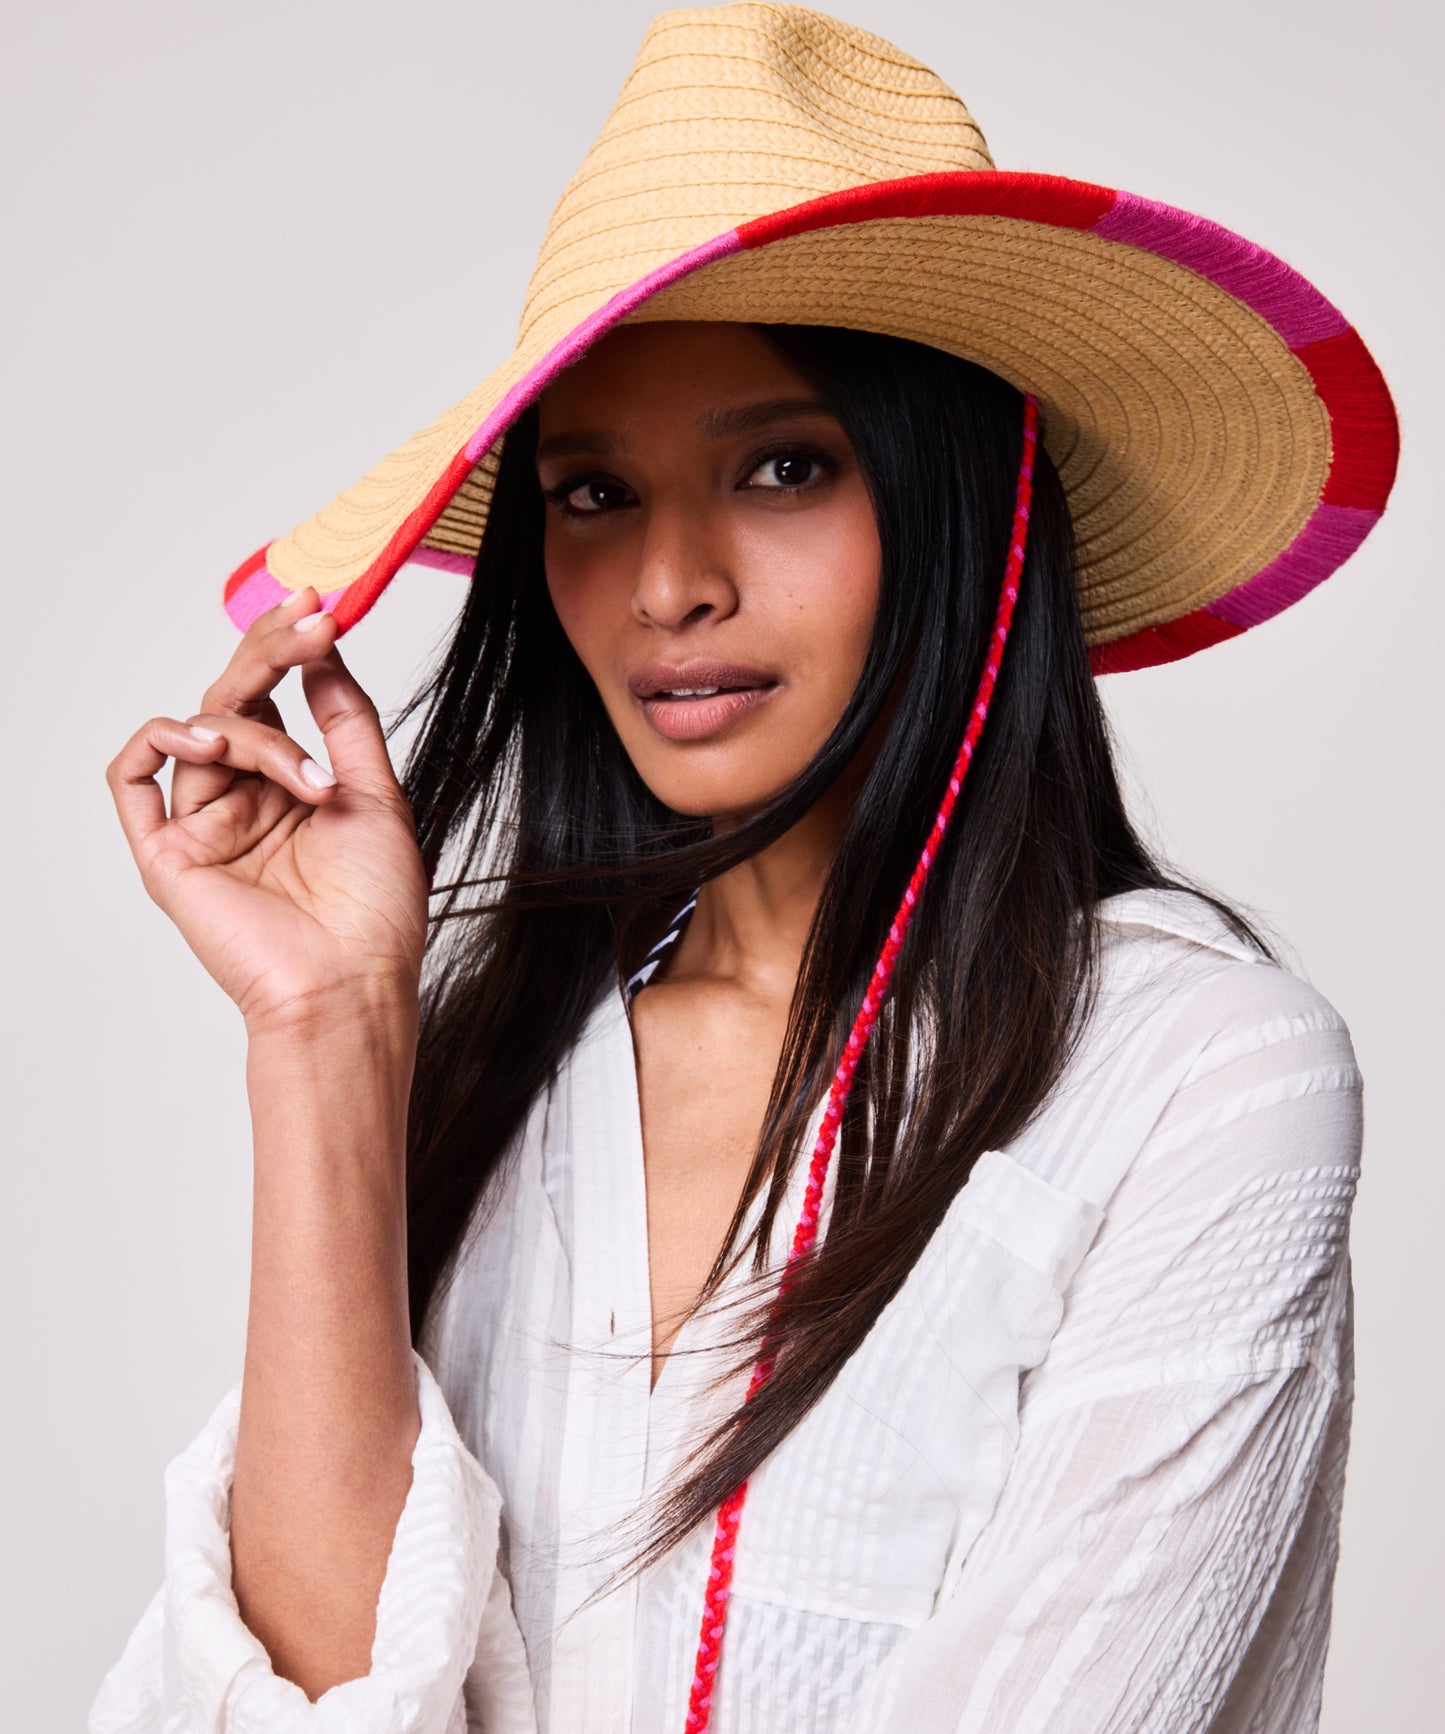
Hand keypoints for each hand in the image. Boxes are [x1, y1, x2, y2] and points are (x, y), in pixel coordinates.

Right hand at [106, 587, 429, 1035]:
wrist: (353, 985)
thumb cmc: (374, 912)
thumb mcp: (377, 795)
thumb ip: (347, 719)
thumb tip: (325, 649)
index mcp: (290, 788)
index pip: (274, 699)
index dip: (290, 648)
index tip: (323, 604)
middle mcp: (243, 801)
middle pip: (233, 699)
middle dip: (271, 653)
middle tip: (311, 620)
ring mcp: (203, 825)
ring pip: (203, 729)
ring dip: (258, 734)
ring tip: (312, 782)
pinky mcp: (167, 854)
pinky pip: (132, 776)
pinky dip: (164, 739)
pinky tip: (210, 741)